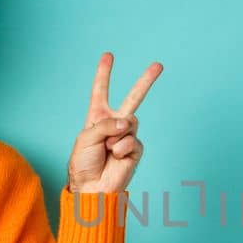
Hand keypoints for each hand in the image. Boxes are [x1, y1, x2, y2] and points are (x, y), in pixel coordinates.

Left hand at [67, 52, 160, 193]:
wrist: (93, 187)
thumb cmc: (84, 163)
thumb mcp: (86, 137)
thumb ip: (106, 124)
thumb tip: (128, 122)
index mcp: (98, 117)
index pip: (101, 91)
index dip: (104, 73)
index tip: (108, 56)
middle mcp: (114, 123)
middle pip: (133, 98)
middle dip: (146, 81)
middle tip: (158, 65)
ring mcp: (127, 136)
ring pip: (131, 122)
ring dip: (116, 135)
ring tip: (107, 150)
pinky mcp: (135, 149)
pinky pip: (133, 140)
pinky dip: (121, 148)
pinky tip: (115, 158)